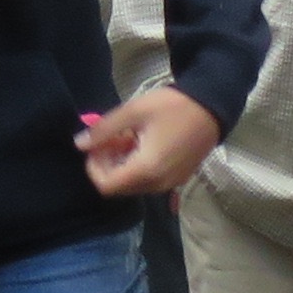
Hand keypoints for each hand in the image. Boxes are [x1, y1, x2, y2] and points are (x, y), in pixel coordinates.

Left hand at [78, 86, 223, 198]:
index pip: (106, 185)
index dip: (94, 167)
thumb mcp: (133, 112)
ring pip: (134, 185)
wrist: (213, 106)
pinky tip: (143, 143)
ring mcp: (170, 183)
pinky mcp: (179, 178)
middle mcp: (158, 184)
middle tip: (111, 138)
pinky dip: (139, 167)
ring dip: (123, 165)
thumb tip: (78, 144)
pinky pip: (150, 181)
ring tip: (127, 137)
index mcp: (146, 170)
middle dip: (108, 165)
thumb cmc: (173, 106)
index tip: (97, 144)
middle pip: (119, 187)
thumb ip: (103, 130)